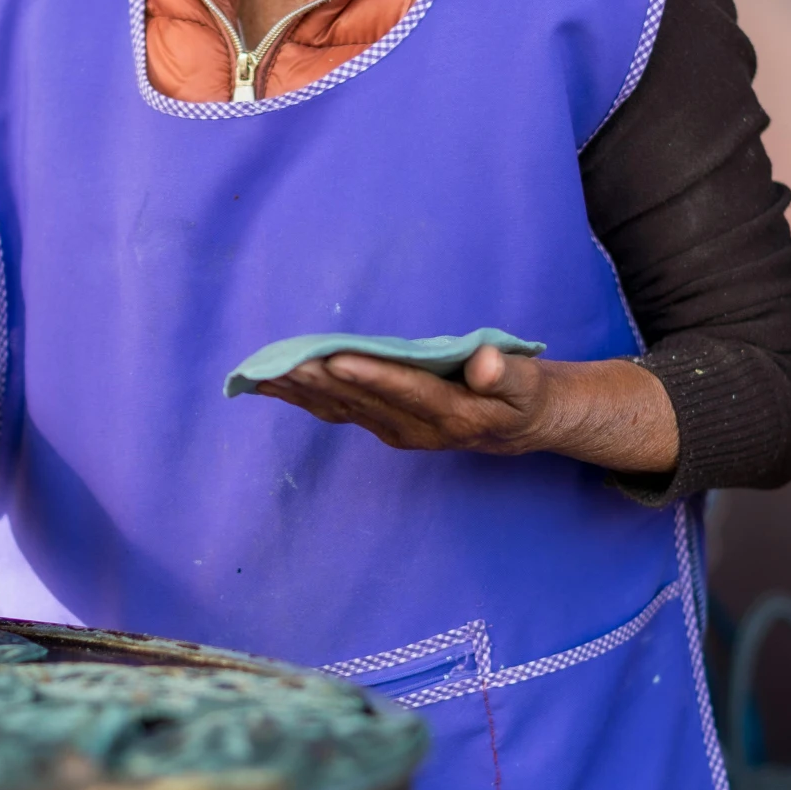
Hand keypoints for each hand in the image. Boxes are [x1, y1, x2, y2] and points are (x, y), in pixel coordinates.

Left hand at [256, 345, 679, 474]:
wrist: (520, 426)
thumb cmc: (523, 396)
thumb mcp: (529, 383)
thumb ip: (507, 374)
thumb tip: (485, 365)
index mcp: (453, 415)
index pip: (407, 392)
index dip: (373, 376)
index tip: (338, 359)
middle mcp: (415, 429)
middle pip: (362, 403)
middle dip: (319, 382)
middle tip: (282, 362)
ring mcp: (394, 430)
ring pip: (341, 410)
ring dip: (301, 392)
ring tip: (262, 372)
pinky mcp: (381, 424)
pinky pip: (336, 411)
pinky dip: (302, 396)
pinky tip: (270, 382)